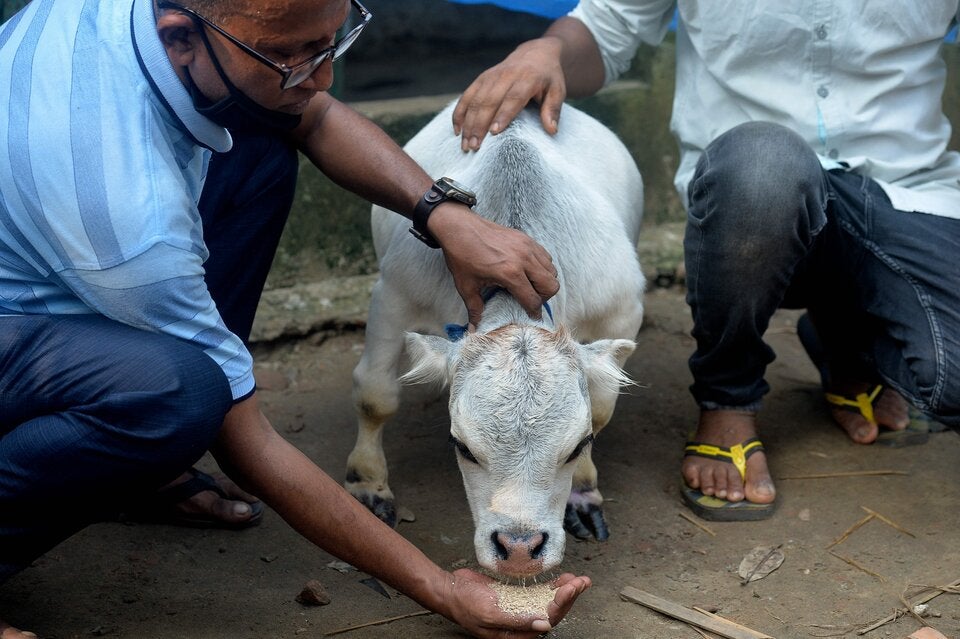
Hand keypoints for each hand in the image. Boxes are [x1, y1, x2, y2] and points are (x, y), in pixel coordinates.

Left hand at [429, 203, 558, 327]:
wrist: (458, 226)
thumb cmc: (461, 255)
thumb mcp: (466, 286)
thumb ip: (474, 309)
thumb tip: (474, 329)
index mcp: (509, 273)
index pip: (533, 299)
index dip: (533, 312)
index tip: (531, 317)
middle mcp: (523, 259)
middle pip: (551, 286)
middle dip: (543, 298)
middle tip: (530, 300)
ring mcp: (527, 246)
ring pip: (552, 271)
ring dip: (544, 282)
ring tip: (529, 285)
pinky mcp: (526, 238)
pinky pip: (546, 257)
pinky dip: (542, 267)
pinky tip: (527, 271)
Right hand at [443, 569, 591, 637]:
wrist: (451, 590)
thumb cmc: (466, 605)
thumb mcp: (490, 614)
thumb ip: (517, 621)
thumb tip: (544, 627)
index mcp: (516, 634)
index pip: (547, 621)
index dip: (562, 604)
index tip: (571, 588)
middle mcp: (522, 624)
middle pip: (552, 611)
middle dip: (569, 596)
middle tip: (583, 581)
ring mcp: (520, 609)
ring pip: (549, 602)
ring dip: (565, 591)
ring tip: (580, 579)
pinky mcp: (517, 596)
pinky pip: (539, 593)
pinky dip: (553, 586)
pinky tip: (563, 578)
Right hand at [452, 37, 567, 151]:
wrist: (535, 54)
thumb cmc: (548, 78)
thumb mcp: (557, 91)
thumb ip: (553, 110)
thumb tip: (551, 130)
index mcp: (527, 77)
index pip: (513, 97)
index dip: (503, 114)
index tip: (494, 132)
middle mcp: (506, 75)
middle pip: (489, 101)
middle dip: (479, 124)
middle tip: (474, 147)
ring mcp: (491, 77)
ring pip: (475, 100)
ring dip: (468, 123)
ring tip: (465, 144)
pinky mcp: (481, 79)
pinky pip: (467, 96)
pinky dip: (460, 113)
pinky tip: (457, 130)